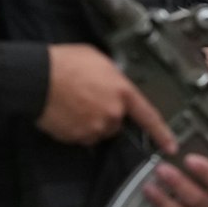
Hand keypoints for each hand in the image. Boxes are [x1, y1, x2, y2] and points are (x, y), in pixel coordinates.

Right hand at [39, 44, 175, 151]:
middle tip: (87, 98)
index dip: (162, 133)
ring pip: (98, 130)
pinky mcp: (76, 137)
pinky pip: (80, 136)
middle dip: (106, 114)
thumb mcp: (99, 60)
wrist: (36, 78)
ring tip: (73, 103)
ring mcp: (94, 127)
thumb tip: (114, 83)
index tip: (171, 146)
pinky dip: (75, 128)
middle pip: (116, 122)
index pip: (149, 116)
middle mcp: (112, 113)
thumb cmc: (65, 63)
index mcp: (122, 92)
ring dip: (90, 121)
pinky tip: (64, 112)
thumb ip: (114, 77)